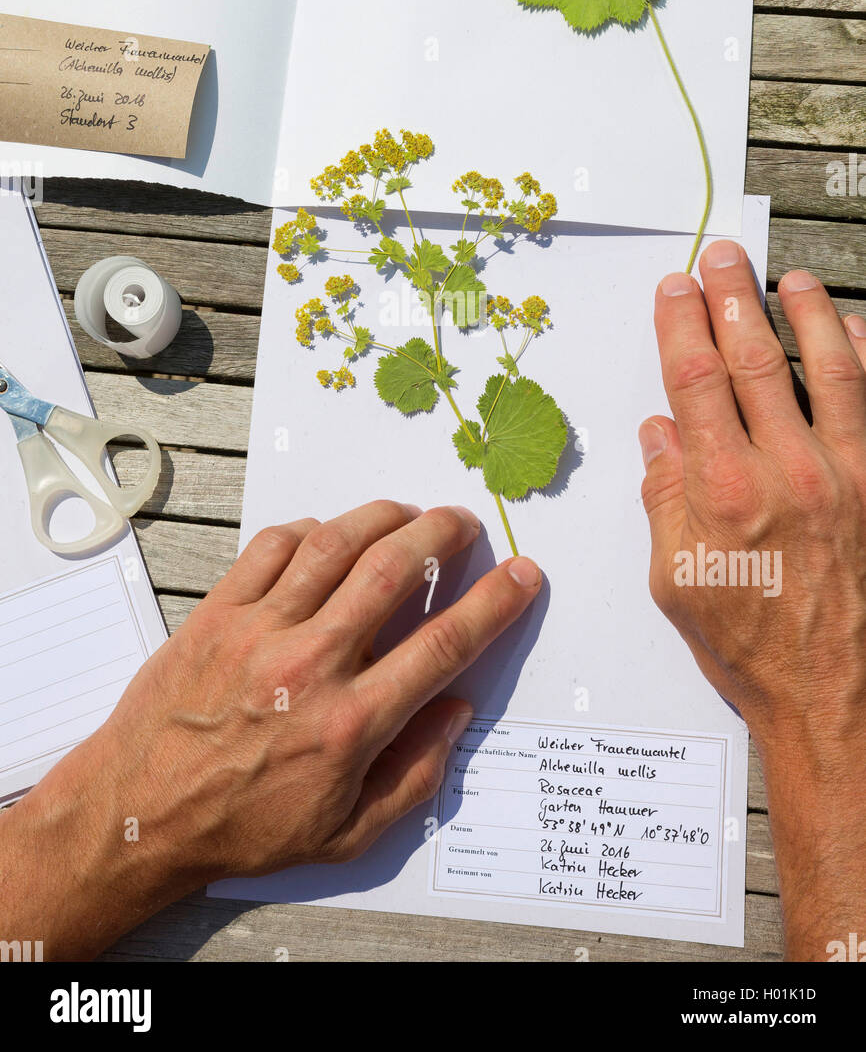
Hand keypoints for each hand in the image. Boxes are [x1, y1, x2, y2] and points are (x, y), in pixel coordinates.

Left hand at [0, 501, 540, 958]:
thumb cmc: (242, 826)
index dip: (494, 603)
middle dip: (443, 535)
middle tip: (464, 524)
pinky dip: (310, 529)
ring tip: (408, 514)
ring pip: (335, 544)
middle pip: (394, 571)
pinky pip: (272, 547)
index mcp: (351, 723)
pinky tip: (328, 534)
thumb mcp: (346, 833)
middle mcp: (311, 665)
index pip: (442, 645)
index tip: (521, 576)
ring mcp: (260, 631)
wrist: (140, 814)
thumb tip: (456, 713)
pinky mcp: (218, 612)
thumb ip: (414, 776)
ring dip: (383, 517)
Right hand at [639, 240, 865, 959]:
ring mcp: (846, 475)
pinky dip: (864, 364)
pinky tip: (856, 334)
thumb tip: (659, 434)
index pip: (695, 380)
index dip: (681, 325)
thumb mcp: (676, 581)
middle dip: (733, 299)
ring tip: (791, 279)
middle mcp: (788, 471)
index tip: (675, 289)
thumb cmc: (749, 647)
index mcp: (724, 492)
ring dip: (806, 315)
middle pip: (753, 360)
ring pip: (825, 370)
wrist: (835, 698)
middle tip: (723, 258)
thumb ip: (665, 499)